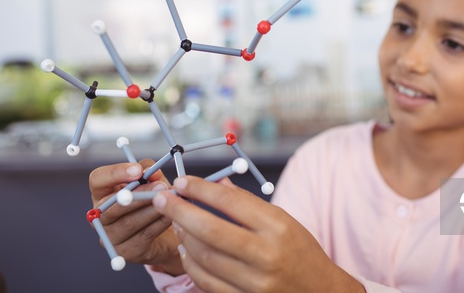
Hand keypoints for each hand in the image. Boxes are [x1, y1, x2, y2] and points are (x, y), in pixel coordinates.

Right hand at [88, 159, 183, 273]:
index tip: (138, 170)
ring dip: (151, 209)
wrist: (168, 235)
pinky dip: (159, 224)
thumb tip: (151, 171)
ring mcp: (111, 236)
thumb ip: (150, 174)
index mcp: (103, 194)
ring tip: (169, 201)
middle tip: (161, 187)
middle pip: (111, 205)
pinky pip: (143, 236)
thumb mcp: (153, 183)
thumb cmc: (154, 204)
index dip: (115, 173)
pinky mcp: (126, 252)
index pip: (97, 180)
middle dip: (139, 194)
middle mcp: (101, 216)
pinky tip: (171, 216)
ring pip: (128, 222)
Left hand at [152, 176, 364, 292]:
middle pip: (211, 229)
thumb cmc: (301, 251)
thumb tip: (216, 184)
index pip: (231, 202)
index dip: (202, 190)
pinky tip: (187, 249)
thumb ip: (248, 204)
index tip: (182, 182)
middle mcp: (266, 254)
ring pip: (204, 257)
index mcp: (277, 226)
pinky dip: (191, 263)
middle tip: (163, 199)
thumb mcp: (283, 220)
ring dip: (183, 236)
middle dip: (180, 211)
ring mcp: (254, 282)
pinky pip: (206, 281)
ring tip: (176, 222)